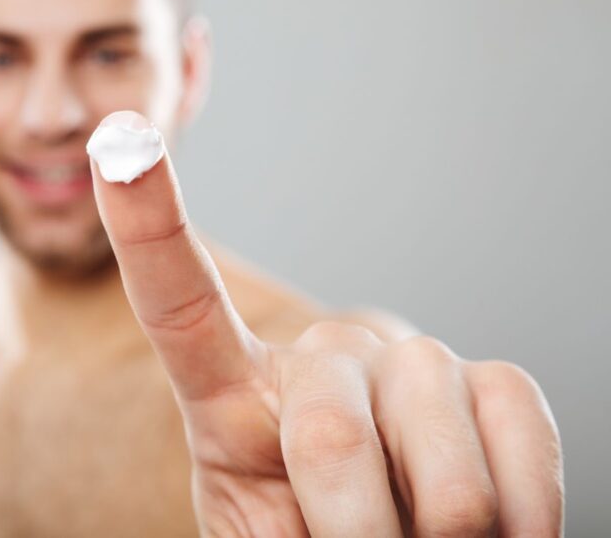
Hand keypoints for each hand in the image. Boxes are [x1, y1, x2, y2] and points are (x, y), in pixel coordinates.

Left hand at [91, 112, 563, 536]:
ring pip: (429, 436)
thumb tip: (322, 480)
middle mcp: (317, 357)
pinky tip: (500, 524)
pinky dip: (522, 503)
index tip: (117, 141)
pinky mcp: (492, 381)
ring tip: (421, 537)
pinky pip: (517, 420)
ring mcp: (405, 363)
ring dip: (437, 530)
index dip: (147, 222)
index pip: (179, 302)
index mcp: (231, 395)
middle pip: (325, 430)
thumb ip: (259, 513)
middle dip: (352, 530)